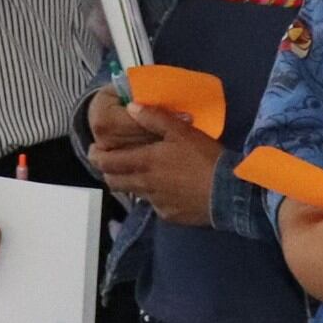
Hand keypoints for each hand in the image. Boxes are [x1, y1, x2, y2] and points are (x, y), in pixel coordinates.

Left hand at [97, 104, 222, 226]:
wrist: (228, 193)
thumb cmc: (204, 158)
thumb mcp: (181, 132)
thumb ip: (155, 119)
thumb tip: (130, 107)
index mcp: (145, 162)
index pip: (108, 163)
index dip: (96, 157)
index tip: (94, 151)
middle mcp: (144, 184)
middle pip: (114, 181)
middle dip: (108, 172)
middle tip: (111, 162)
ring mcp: (156, 202)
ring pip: (133, 193)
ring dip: (130, 182)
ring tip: (138, 172)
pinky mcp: (169, 215)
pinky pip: (153, 204)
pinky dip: (153, 195)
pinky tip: (166, 188)